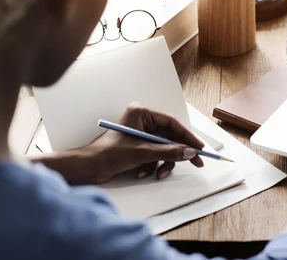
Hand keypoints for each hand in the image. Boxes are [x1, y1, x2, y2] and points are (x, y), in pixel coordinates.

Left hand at [84, 103, 204, 183]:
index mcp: (141, 113)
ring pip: (164, 149)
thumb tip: (190, 152)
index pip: (172, 123)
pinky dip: (152, 166)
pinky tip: (142, 173)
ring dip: (162, 162)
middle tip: (195, 162)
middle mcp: (142, 121)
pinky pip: (154, 155)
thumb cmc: (108, 153)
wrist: (88, 168)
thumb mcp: (143, 153)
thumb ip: (169, 152)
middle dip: (178, 153)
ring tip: (158, 173)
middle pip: (170, 137)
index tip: (199, 147)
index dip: (187, 136)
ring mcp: (140, 135)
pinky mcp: (137, 147)